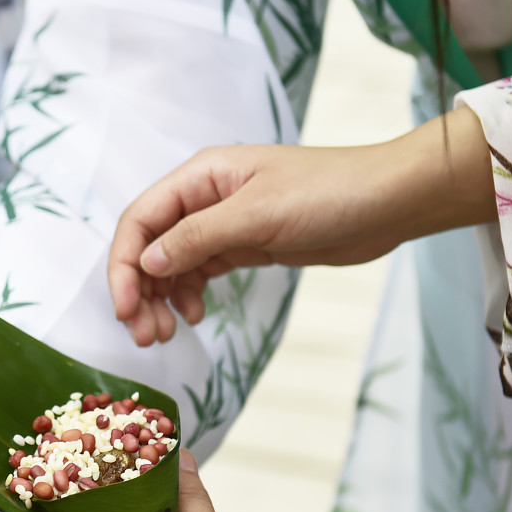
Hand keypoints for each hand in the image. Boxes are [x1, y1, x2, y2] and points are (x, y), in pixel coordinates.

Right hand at [109, 108, 495, 345]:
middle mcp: (203, 197)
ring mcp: (221, 223)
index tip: (125, 307)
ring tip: (162, 334)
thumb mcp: (257, 215)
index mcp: (200, 177)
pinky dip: (188, 296)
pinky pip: (198, 272)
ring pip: (170, 264)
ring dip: (160, 299)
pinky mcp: (242, 245)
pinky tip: (195, 316)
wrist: (388, 203)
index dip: (123, 265)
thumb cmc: (329, 193)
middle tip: (143, 334)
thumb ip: (197, 238)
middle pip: (149, 245)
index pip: (140, 220)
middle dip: (139, 289)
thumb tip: (147, 264)